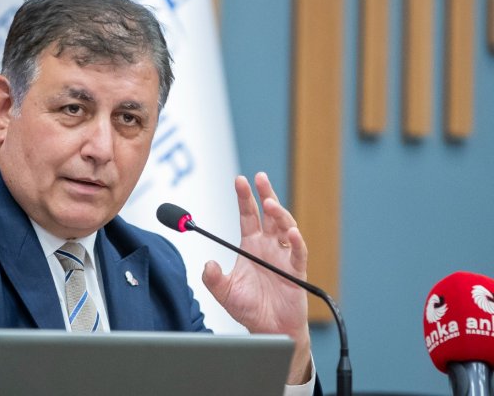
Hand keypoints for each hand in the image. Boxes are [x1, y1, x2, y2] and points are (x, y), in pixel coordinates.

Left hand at [201, 172, 311, 383]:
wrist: (268, 329)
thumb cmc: (250, 308)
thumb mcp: (224, 292)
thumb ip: (213, 278)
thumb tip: (208, 264)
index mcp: (251, 246)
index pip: (248, 216)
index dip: (244, 198)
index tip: (239, 180)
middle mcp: (269, 247)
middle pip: (269, 215)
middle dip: (265, 194)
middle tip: (259, 178)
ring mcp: (284, 257)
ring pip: (285, 228)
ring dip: (279, 214)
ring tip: (270, 204)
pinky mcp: (296, 271)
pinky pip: (299, 253)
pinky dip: (297, 242)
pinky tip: (291, 232)